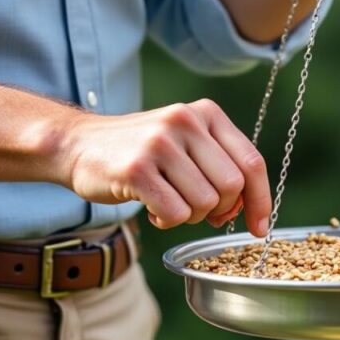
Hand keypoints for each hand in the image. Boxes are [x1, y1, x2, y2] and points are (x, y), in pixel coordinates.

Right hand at [59, 99, 270, 235]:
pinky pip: (176, 213)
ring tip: (168, 203)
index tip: (260, 227)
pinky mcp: (136, 169)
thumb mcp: (186, 143)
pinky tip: (152, 209)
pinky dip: (167, 222)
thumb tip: (247, 208)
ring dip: (190, 216)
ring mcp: (160, 143)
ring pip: (205, 203)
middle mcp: (186, 121)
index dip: (261, 200)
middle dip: (220, 210)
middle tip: (198, 211)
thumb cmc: (141, 152)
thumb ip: (220, 166)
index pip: (251, 162)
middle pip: (232, 186)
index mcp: (206, 113)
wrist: (78, 145)